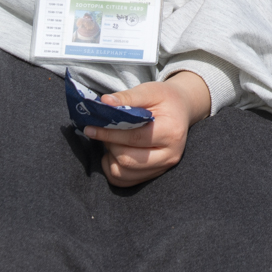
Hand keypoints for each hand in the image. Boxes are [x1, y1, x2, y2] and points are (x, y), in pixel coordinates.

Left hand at [82, 70, 210, 185]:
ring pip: (124, 174)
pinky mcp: (154, 174)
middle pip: (128, 159)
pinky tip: (114, 153)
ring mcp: (163, 167)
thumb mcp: (150, 90)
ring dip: (110, 158)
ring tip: (110, 141)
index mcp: (171, 132)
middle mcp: (170, 155)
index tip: (91, 127)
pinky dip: (112, 169)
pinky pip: (124, 181)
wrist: (181, 110)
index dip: (110, 133)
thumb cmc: (165, 99)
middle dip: (109, 144)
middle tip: (102, 130)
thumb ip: (128, 97)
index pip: (135, 138)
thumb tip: (104, 102)